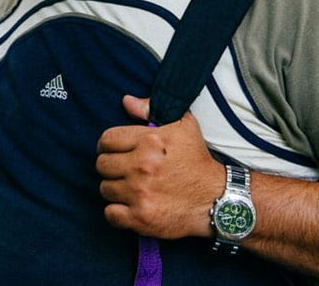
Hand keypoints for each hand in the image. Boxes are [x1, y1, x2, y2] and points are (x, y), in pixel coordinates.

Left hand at [95, 95, 225, 238]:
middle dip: (111, 167)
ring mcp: (140, 193)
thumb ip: (151, 108)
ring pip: (105, 189)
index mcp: (149, 141)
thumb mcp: (184, 125)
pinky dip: (116, 212)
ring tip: (130, 188)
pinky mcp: (141, 217)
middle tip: (124, 171)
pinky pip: (109, 213)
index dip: (107, 145)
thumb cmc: (198, 160)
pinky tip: (129, 207)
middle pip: (102, 165)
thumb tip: (126, 101)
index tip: (114, 152)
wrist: (216, 199)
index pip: (107, 140)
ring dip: (115, 189)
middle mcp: (142, 166)